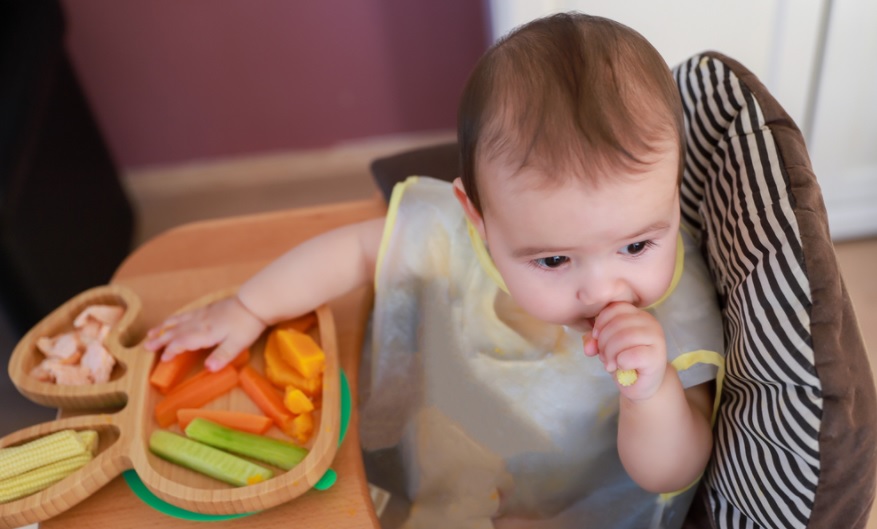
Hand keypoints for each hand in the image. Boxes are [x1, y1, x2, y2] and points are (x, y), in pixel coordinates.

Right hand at [144, 295, 266, 371]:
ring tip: (151, 333)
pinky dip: (175, 318)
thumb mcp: (238, 344)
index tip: (162, 359)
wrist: (255, 303)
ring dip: (164, 328)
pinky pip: (185, 314)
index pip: (182, 343)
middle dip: (160, 339)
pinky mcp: (207, 308)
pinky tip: (172, 320)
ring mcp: (203, 314)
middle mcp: (200, 322)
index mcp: (205, 333)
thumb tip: (209, 368)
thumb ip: (222, 356)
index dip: (171, 351)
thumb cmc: (247, 325)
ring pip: (178, 321)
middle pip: (175, 331)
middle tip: (145, 346)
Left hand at [582, 302, 666, 399]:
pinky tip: (622, 367)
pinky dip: (621, 362)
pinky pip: (633, 355)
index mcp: (638, 315)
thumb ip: (594, 341)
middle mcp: (650, 323)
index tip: (596, 338)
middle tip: (603, 357)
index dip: (601, 322)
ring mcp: (656, 339)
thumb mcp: (605, 346)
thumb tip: (589, 347)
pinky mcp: (657, 357)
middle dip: (603, 342)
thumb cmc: (624, 361)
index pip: (616, 308)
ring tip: (610, 364)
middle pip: (618, 322)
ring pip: (625, 337)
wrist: (641, 385)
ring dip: (611, 353)